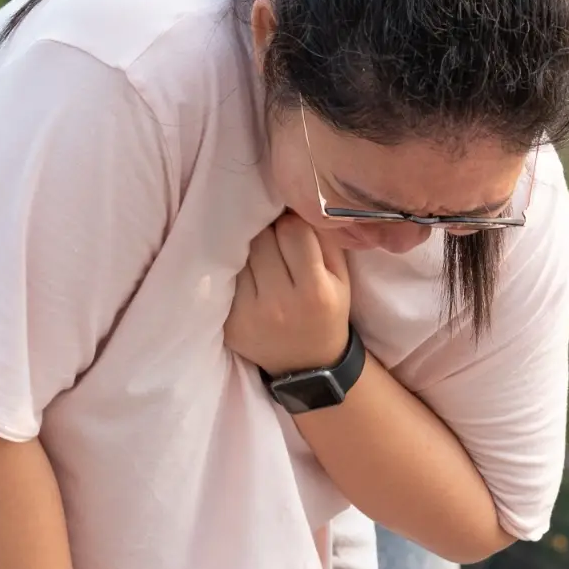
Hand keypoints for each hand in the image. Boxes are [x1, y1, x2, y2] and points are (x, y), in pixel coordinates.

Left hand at [225, 210, 350, 374]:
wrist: (308, 364)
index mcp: (315, 292)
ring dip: (249, 249)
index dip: (292, 223)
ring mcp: (250, 315)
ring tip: (260, 256)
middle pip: (262, 239)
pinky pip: (227, 279)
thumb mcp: (341, 278)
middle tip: (273, 239)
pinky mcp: (229, 324)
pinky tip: (248, 276)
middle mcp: (280, 305)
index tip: (292, 227)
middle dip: (268, 232)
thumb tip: (297, 205)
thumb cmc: (327, 311)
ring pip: (240, 255)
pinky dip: (235, 271)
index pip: (293, 231)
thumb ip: (324, 240)